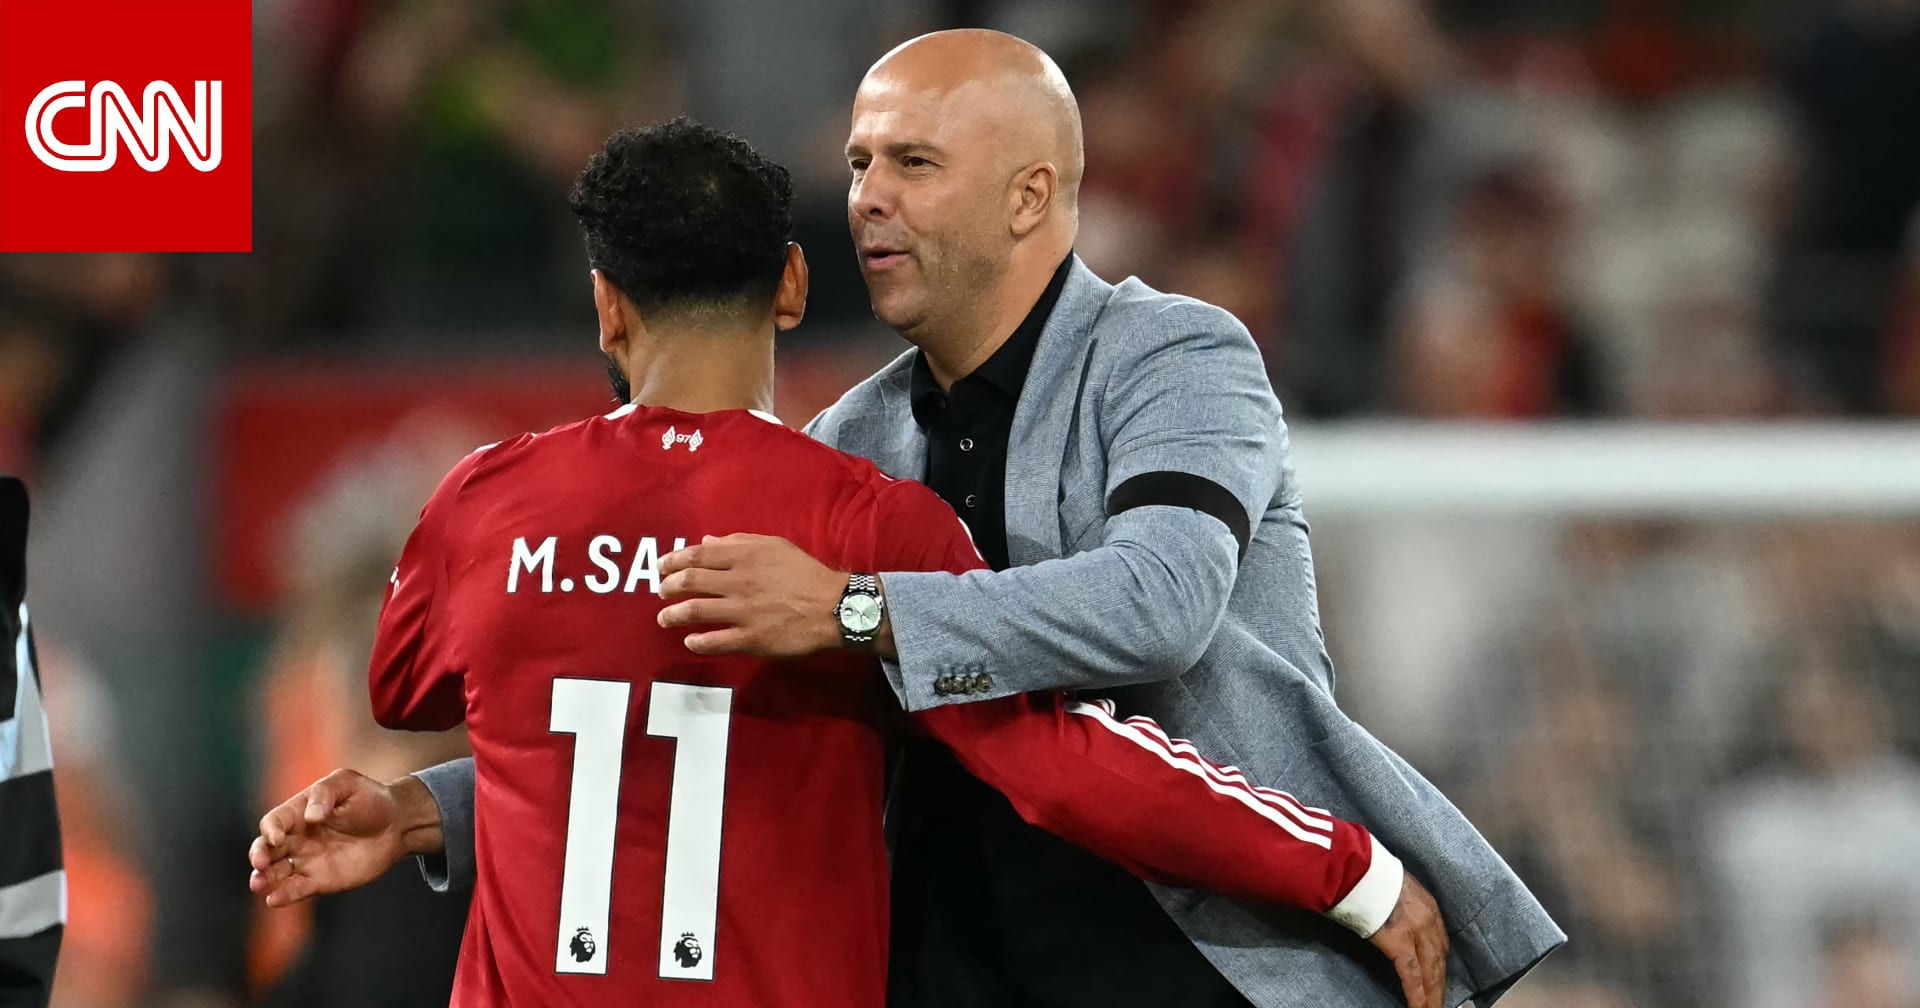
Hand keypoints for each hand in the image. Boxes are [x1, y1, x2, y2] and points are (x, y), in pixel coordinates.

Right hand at [247, 769, 442, 907]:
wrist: (397, 825)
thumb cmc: (370, 799)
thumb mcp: (347, 784)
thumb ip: (325, 793)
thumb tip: (311, 816)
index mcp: (298, 813)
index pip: (273, 822)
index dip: (270, 830)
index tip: (277, 838)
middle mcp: (296, 838)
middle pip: (266, 849)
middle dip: (258, 856)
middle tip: (260, 863)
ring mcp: (306, 861)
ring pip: (275, 872)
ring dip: (263, 878)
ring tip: (258, 884)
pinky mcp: (319, 880)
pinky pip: (296, 889)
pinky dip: (284, 895)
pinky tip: (275, 899)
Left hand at [656, 534, 849, 656]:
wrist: (834, 607)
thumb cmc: (804, 573)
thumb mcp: (775, 546)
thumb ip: (738, 542)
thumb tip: (706, 541)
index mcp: (744, 555)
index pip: (696, 555)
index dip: (672, 560)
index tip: (661, 567)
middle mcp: (739, 581)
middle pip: (689, 581)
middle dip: (667, 587)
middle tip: (662, 592)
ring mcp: (743, 611)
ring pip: (695, 611)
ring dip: (672, 615)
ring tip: (664, 618)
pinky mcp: (751, 638)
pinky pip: (715, 641)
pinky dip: (697, 641)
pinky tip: (690, 641)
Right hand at [1368, 871, 1450, 1007]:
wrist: (1356, 865)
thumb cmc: (1368, 871)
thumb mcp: (1394, 885)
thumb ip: (1399, 905)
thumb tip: (1391, 919)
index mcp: (1427, 905)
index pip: (1440, 942)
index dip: (1439, 964)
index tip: (1439, 979)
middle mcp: (1428, 920)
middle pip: (1439, 961)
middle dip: (1440, 985)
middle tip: (1440, 1004)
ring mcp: (1416, 932)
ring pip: (1430, 972)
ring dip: (1432, 996)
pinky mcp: (1399, 942)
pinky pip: (1412, 976)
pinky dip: (1418, 995)